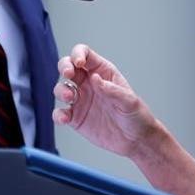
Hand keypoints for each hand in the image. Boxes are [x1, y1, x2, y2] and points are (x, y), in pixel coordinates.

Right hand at [53, 44, 157, 158]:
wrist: (136, 141)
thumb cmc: (136, 116)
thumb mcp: (129, 101)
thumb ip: (112, 90)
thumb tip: (95, 78)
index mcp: (103, 72)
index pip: (86, 55)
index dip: (78, 54)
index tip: (78, 63)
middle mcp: (88, 83)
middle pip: (68, 66)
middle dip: (64, 67)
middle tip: (68, 74)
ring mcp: (80, 100)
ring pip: (61, 88)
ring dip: (60, 90)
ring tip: (70, 98)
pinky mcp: (75, 118)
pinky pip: (60, 113)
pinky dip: (58, 115)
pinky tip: (65, 119)